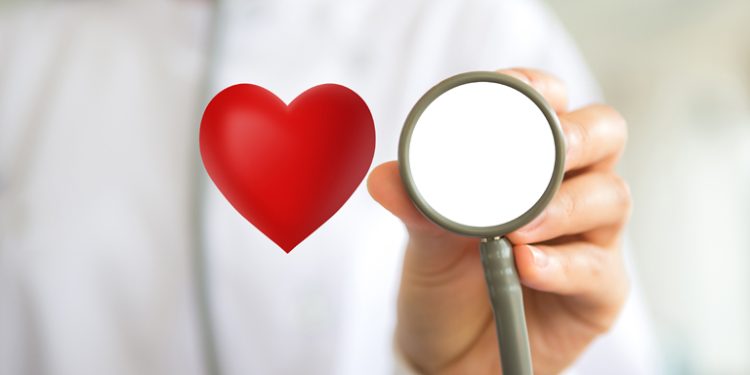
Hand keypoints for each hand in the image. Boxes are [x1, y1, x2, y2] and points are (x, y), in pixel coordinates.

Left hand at [368, 68, 630, 374]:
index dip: (541, 89)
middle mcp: (568, 190)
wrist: (450, 352)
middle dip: (578, 136)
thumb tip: (385, 178)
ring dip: (564, 206)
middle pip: (603, 136)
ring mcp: (589, 239)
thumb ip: (415, 207)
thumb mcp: (426, 240)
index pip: (551, 106)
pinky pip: (598, 270)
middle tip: (547, 152)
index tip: (521, 92)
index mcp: (530, 163)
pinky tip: (527, 266)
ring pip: (610, 198)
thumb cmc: (448, 282)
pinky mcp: (599, 292)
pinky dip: (561, 265)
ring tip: (517, 228)